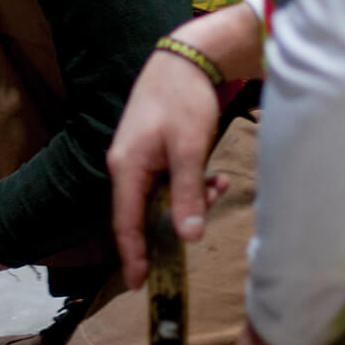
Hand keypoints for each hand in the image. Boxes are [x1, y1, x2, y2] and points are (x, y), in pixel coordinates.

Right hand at [109, 51, 223, 288]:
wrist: (184, 59)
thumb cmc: (183, 101)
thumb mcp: (189, 150)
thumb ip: (187, 195)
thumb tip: (187, 237)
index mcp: (127, 168)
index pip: (126, 223)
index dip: (132, 256)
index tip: (138, 285)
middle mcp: (126, 167)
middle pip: (145, 213)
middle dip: (174, 223)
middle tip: (201, 227)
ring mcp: (139, 159)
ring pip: (162, 197)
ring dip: (191, 199)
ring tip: (218, 185)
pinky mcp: (153, 152)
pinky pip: (169, 181)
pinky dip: (192, 184)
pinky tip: (215, 175)